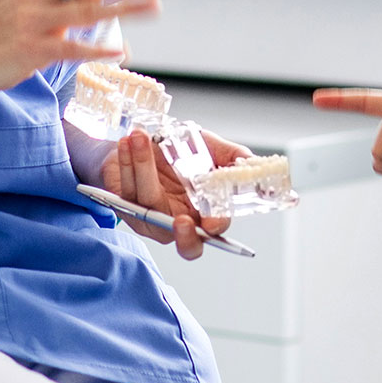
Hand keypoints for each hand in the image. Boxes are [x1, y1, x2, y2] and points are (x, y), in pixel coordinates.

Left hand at [98, 128, 253, 260]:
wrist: (144, 142)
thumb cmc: (180, 151)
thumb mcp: (213, 149)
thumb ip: (235, 158)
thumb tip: (255, 167)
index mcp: (205, 211)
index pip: (214, 231)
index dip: (214, 229)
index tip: (212, 222)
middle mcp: (180, 219)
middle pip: (185, 244)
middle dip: (184, 236)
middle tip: (183, 222)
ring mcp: (152, 216)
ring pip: (149, 202)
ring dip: (143, 167)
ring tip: (140, 138)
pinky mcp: (127, 206)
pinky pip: (126, 189)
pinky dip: (127, 162)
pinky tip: (128, 143)